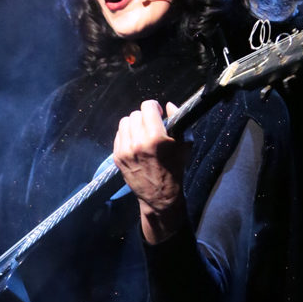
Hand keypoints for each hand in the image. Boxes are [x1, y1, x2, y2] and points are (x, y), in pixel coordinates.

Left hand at [113, 99, 188, 244]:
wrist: (160, 195)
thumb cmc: (175, 168)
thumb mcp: (185, 144)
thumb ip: (178, 121)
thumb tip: (169, 105)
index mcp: (156, 137)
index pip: (147, 106)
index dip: (154, 107)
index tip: (158, 114)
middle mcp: (138, 142)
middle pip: (136, 114)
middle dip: (145, 117)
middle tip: (151, 126)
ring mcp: (125, 150)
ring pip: (125, 122)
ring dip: (134, 125)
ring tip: (142, 133)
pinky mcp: (117, 157)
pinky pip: (118, 135)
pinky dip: (126, 135)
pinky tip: (135, 142)